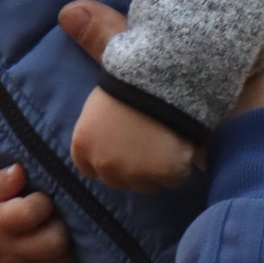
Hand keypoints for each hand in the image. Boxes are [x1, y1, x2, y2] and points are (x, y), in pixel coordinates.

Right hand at [0, 162, 136, 262]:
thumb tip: (19, 170)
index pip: (32, 211)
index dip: (42, 201)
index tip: (38, 198)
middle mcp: (8, 253)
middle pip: (54, 241)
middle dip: (58, 225)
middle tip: (51, 219)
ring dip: (63, 248)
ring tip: (51, 234)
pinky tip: (51, 253)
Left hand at [66, 74, 198, 193]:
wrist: (162, 77)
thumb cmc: (127, 80)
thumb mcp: (99, 104)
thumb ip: (97, 131)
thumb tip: (105, 138)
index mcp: (83, 145)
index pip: (89, 168)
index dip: (107, 158)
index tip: (121, 148)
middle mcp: (103, 165)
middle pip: (116, 180)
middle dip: (130, 168)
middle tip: (146, 145)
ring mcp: (134, 173)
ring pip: (145, 185)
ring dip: (154, 172)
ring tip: (165, 147)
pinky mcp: (164, 175)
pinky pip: (172, 181)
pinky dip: (177, 168)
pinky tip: (179, 148)